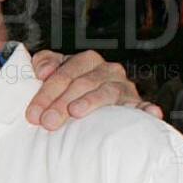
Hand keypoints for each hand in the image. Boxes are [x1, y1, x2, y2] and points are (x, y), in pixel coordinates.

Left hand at [26, 47, 160, 126]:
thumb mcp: (54, 73)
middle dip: (62, 103)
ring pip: (107, 92)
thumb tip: (42, 71)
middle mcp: (107, 70)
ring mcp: (123, 87)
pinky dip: (147, 109)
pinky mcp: (136, 105)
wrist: (90, 103)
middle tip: (47, 122)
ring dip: (91, 102)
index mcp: (86, 61)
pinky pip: (143, 106)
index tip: (33, 114)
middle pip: (83, 83)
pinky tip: (149, 114)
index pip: (65, 73)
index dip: (46, 93)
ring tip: (75, 112)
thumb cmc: (68, 90)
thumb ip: (45, 64)